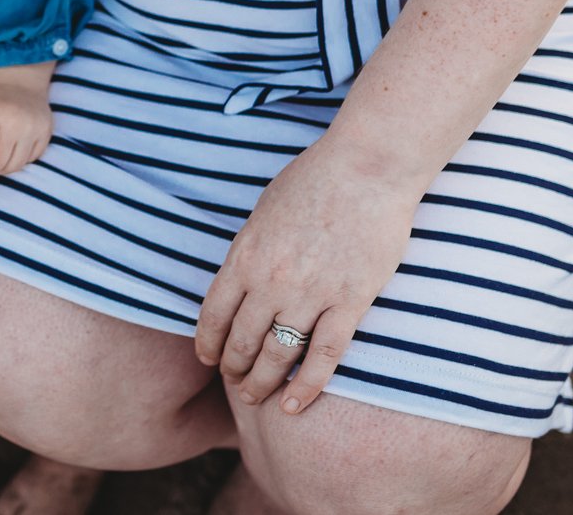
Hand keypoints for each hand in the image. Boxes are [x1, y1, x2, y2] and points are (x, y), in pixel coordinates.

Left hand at [192, 137, 422, 415]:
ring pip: (277, 355)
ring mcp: (310, 294)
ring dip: (262, 383)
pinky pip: (324, 356)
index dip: (207, 343)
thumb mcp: (264, 212)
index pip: (214, 314)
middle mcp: (271, 280)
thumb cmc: (314, 180)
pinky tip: (294, 405)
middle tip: (234, 383)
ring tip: (256, 398)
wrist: (366, 168)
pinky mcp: (350, 302)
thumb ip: (251, 250)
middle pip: (242, 341)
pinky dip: (307, 386)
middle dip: (233, 368)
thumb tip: (242, 281)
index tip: (206, 359)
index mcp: (245, 255)